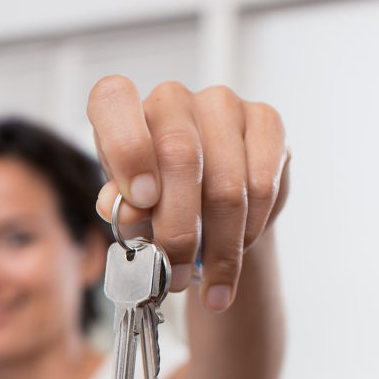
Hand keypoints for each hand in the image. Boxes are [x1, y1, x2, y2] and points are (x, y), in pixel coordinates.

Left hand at [88, 77, 289, 311]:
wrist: (205, 199)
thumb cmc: (153, 200)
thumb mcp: (126, 207)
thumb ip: (121, 207)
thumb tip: (125, 211)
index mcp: (120, 108)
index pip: (113, 101)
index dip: (127, 150)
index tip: (140, 200)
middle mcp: (170, 97)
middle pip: (179, 157)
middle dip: (178, 231)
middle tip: (174, 277)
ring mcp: (221, 104)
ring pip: (227, 183)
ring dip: (219, 246)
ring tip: (210, 281)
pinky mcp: (265, 121)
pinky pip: (263, 186)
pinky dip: (249, 230)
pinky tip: (238, 249)